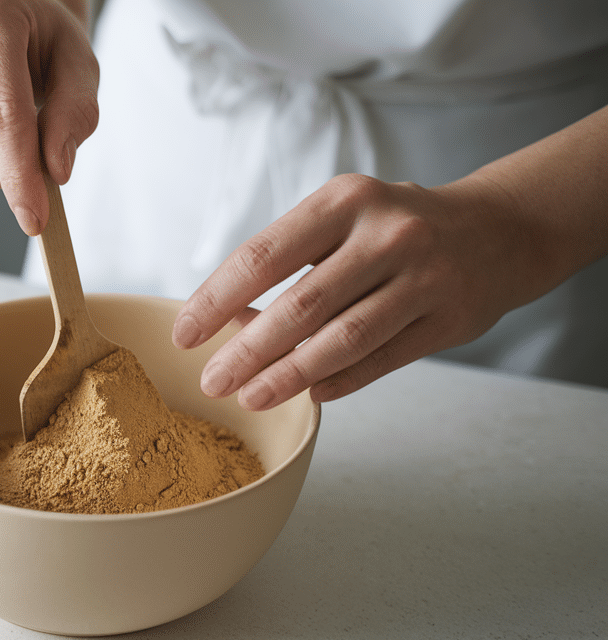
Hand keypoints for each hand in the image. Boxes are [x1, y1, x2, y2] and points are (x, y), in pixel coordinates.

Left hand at [171, 174, 540, 409]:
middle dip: (246, 351)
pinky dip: (337, 381)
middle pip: (300, 306)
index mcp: (344, 201)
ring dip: (287, 376)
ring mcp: (423, 278)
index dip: (215, 300)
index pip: (263, 256)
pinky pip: (379, 361)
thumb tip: (229, 322)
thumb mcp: (342, 218)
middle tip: (211, 381)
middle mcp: (387, 234)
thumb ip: (291, 261)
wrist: (500, 230)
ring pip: (342, 340)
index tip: (183, 333)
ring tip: (249, 396)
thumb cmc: (393, 227)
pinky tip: (307, 394)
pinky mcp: (449, 320)